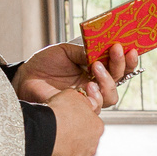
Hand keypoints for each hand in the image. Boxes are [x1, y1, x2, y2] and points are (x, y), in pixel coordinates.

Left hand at [14, 39, 131, 109]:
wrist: (26, 77)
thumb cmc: (45, 63)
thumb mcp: (66, 50)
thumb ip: (84, 51)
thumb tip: (101, 52)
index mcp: (95, 69)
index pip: (118, 66)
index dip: (127, 59)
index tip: (130, 47)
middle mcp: (95, 84)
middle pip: (120, 80)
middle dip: (122, 65)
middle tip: (118, 50)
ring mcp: (88, 97)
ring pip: (111, 96)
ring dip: (108, 81)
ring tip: (97, 66)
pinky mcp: (79, 109)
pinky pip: (96, 106)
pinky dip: (96, 95)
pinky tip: (88, 85)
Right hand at [44, 86, 102, 155]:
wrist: (44, 133)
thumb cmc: (58, 115)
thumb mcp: (72, 95)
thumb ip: (82, 99)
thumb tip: (86, 100)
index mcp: (97, 127)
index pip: (89, 122)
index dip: (76, 118)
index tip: (65, 116)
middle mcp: (92, 145)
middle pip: (82, 139)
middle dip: (71, 134)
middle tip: (57, 128)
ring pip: (73, 153)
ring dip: (64, 148)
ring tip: (50, 140)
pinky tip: (47, 151)